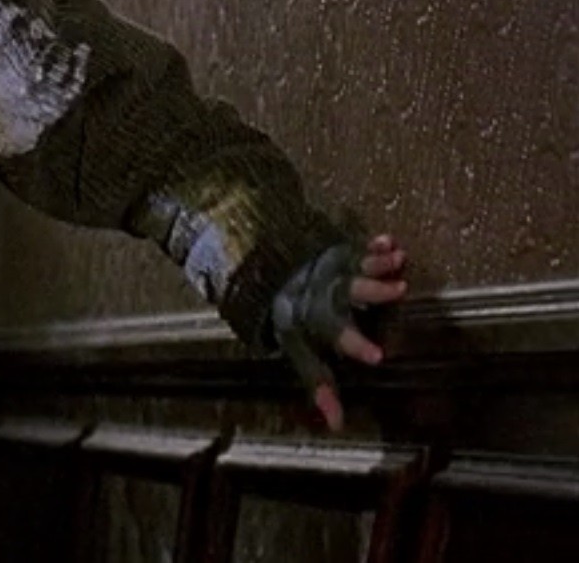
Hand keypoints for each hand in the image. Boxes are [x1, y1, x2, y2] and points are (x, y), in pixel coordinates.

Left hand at [269, 234, 407, 430]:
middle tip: (399, 290)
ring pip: (353, 266)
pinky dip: (371, 244)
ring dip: (375, 263)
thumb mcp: (300, 353)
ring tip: (399, 259)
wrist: (266, 277)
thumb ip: (320, 384)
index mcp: (314, 321)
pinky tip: (389, 240)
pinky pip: (354, 247)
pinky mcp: (338, 254)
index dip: (355, 344)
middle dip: (371, 291)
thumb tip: (337, 426)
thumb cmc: (293, 322)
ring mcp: (330, 270)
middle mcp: (322, 293)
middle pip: (346, 292)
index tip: (379, 356)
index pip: (335, 335)